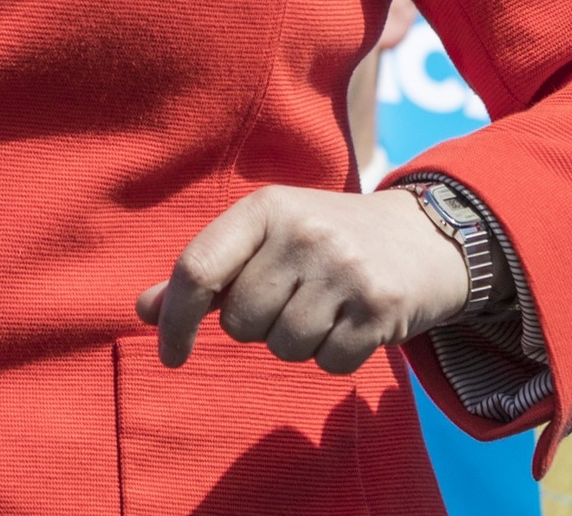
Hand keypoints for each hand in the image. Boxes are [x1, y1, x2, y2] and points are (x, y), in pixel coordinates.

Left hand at [137, 185, 469, 375]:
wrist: (427, 236)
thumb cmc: (327, 241)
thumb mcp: (267, 238)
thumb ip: (208, 272)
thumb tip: (144, 310)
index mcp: (266, 207)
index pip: (199, 268)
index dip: (176, 320)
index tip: (170, 354)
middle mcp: (303, 232)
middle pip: (241, 321)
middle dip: (258, 326)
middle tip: (292, 299)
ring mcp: (344, 269)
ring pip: (282, 347)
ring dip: (297, 342)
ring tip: (324, 308)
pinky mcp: (380, 307)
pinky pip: (328, 364)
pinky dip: (334, 356)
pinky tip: (352, 323)